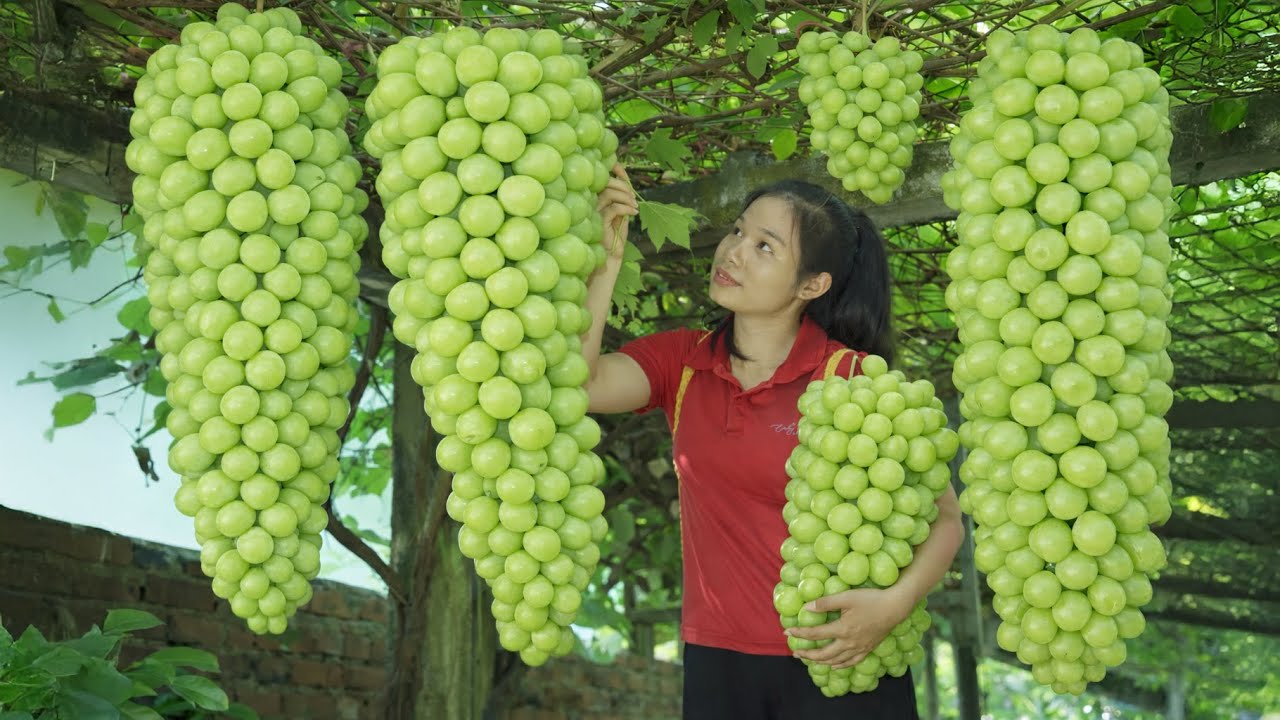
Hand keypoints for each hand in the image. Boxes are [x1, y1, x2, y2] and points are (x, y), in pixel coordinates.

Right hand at [597, 164, 637, 261]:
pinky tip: (633, 213)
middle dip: (623, 186)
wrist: (611, 256)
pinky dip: (626, 208)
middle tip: (634, 197)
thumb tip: (629, 185)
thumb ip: (623, 200)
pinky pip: (613, 208)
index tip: (620, 168)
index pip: (605, 179)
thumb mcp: (622, 214)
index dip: (613, 171)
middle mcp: (593, 203)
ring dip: (626, 198)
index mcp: (598, 199)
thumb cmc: (616, 236)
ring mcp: (594, 211)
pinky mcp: (598, 221)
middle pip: (606, 183)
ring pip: (609, 194)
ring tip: (635, 206)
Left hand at [786, 587, 910, 669]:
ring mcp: (859, 648)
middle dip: (807, 654)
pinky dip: (840, 665)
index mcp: (842, 629)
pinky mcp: (867, 649)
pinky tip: (834, 666)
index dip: (800, 634)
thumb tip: (807, 608)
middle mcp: (849, 642)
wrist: (895, 607)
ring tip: (810, 660)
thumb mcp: (846, 597)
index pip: (815, 634)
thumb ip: (826, 603)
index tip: (788, 632)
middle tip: (796, 653)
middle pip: (823, 653)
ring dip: (821, 661)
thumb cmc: (870, 599)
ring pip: (836, 660)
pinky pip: (851, 662)